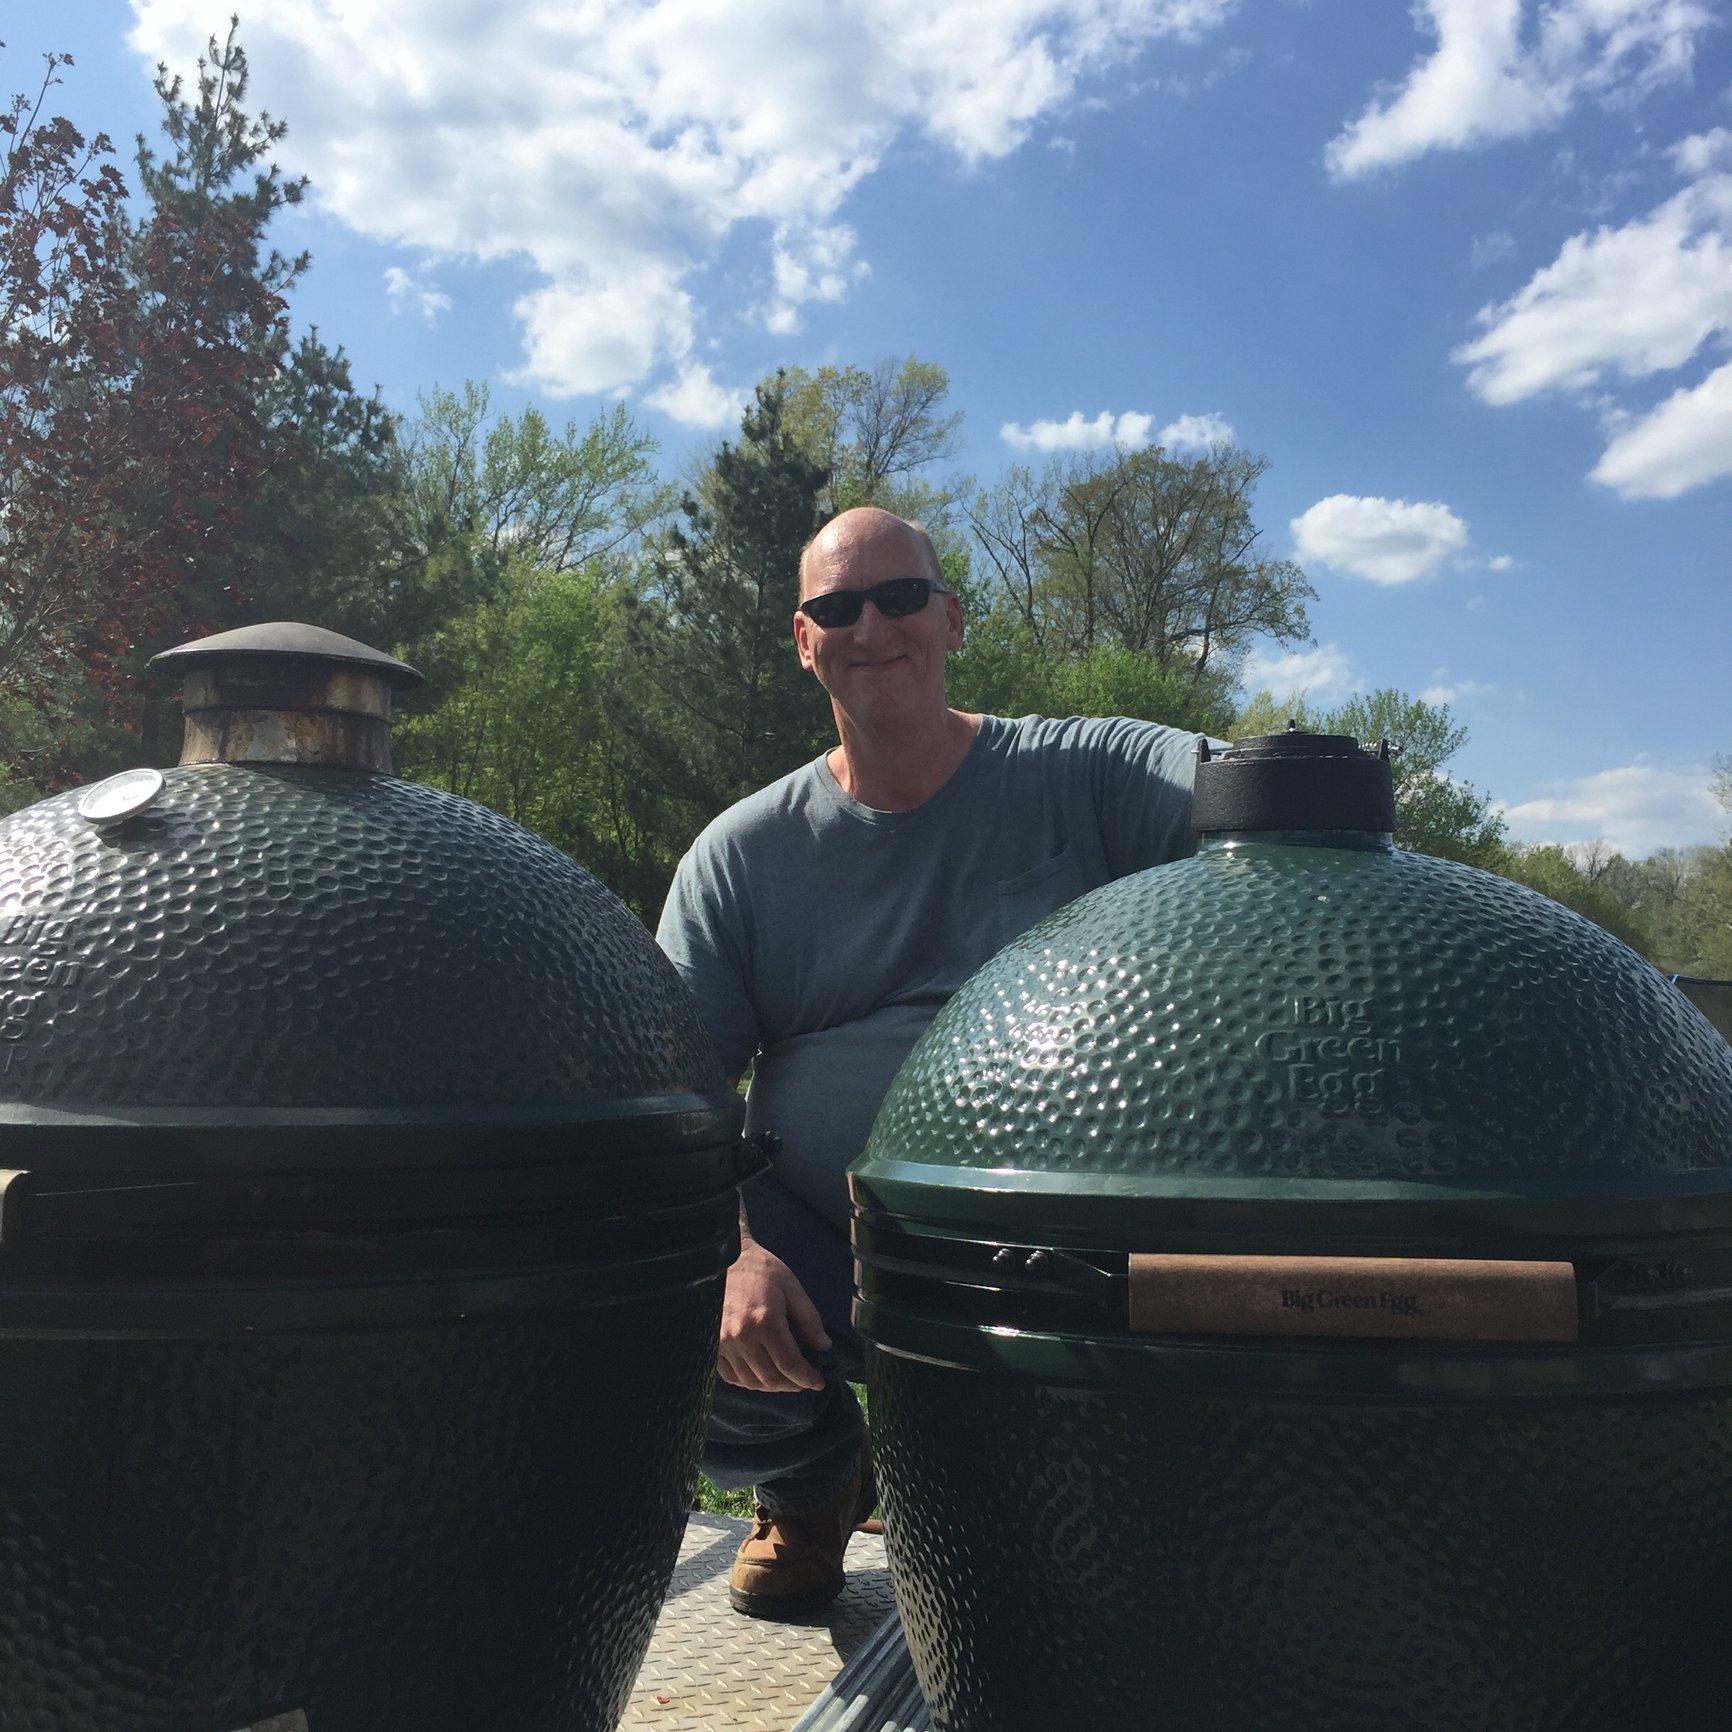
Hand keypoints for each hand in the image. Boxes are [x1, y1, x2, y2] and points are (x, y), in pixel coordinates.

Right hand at [717, 1238, 830, 1393]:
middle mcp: (742, 1337)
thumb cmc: (759, 1269)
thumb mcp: (791, 1286)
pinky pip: (731, 1376)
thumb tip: (824, 1346)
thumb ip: (809, 1318)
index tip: (818, 1382)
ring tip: (786, 1379)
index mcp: (765, 1322)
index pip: (789, 1364)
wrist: (721, 1258)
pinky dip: (749, 1382)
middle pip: (771, 1378)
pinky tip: (761, 1375)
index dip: (807, 1378)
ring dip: (772, 1386)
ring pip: (751, 1381)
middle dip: (792, 1385)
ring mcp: (723, 1344)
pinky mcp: (712, 1345)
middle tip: (804, 1381)